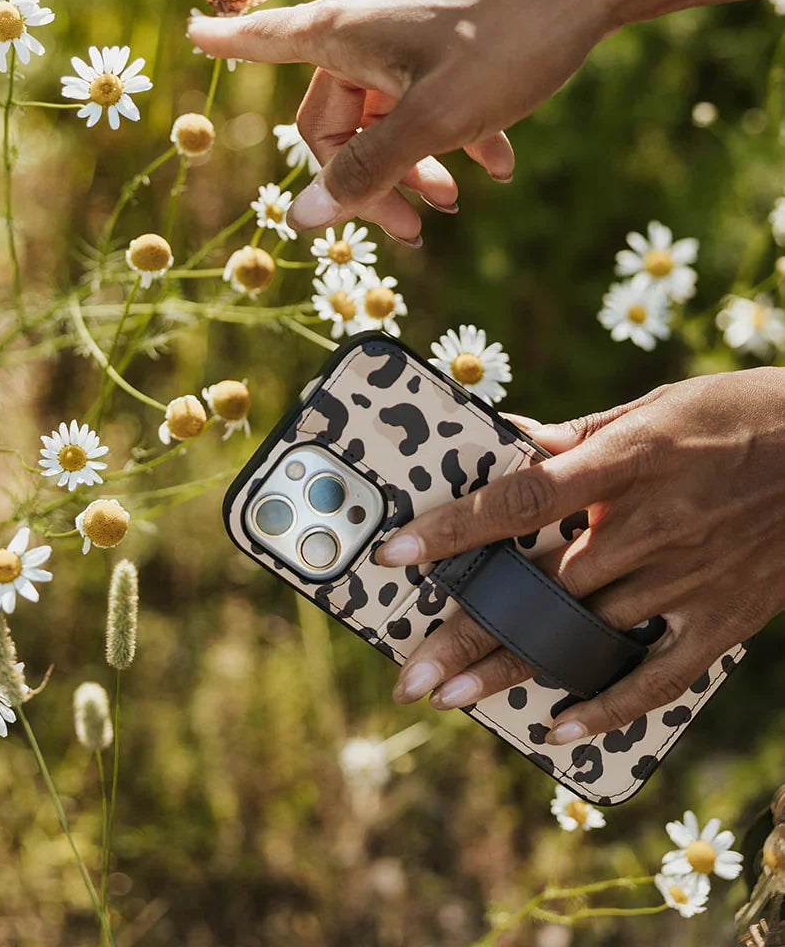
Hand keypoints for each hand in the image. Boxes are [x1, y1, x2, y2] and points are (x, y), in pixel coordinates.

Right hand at [186, 0, 618, 241]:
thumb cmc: (508, 37)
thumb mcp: (436, 119)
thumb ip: (369, 171)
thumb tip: (301, 220)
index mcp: (343, 34)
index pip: (265, 39)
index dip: (229, 43)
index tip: (193, 34)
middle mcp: (368, 22)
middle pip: (338, 112)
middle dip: (366, 176)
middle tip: (412, 233)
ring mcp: (413, 23)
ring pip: (390, 106)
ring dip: (415, 162)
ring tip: (455, 205)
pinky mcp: (456, 27)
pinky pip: (434, 89)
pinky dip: (456, 131)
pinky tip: (501, 164)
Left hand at [378, 369, 784, 742]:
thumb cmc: (739, 413)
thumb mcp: (653, 406)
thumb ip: (577, 437)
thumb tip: (509, 440)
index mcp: (627, 461)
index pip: (522, 499)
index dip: (455, 528)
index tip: (396, 554)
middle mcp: (653, 525)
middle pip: (542, 589)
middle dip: (468, 632)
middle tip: (409, 674)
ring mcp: (690, 578)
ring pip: (585, 636)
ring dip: (513, 669)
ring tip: (451, 697)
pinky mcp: (726, 619)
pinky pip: (659, 677)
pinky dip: (607, 708)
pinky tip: (555, 728)